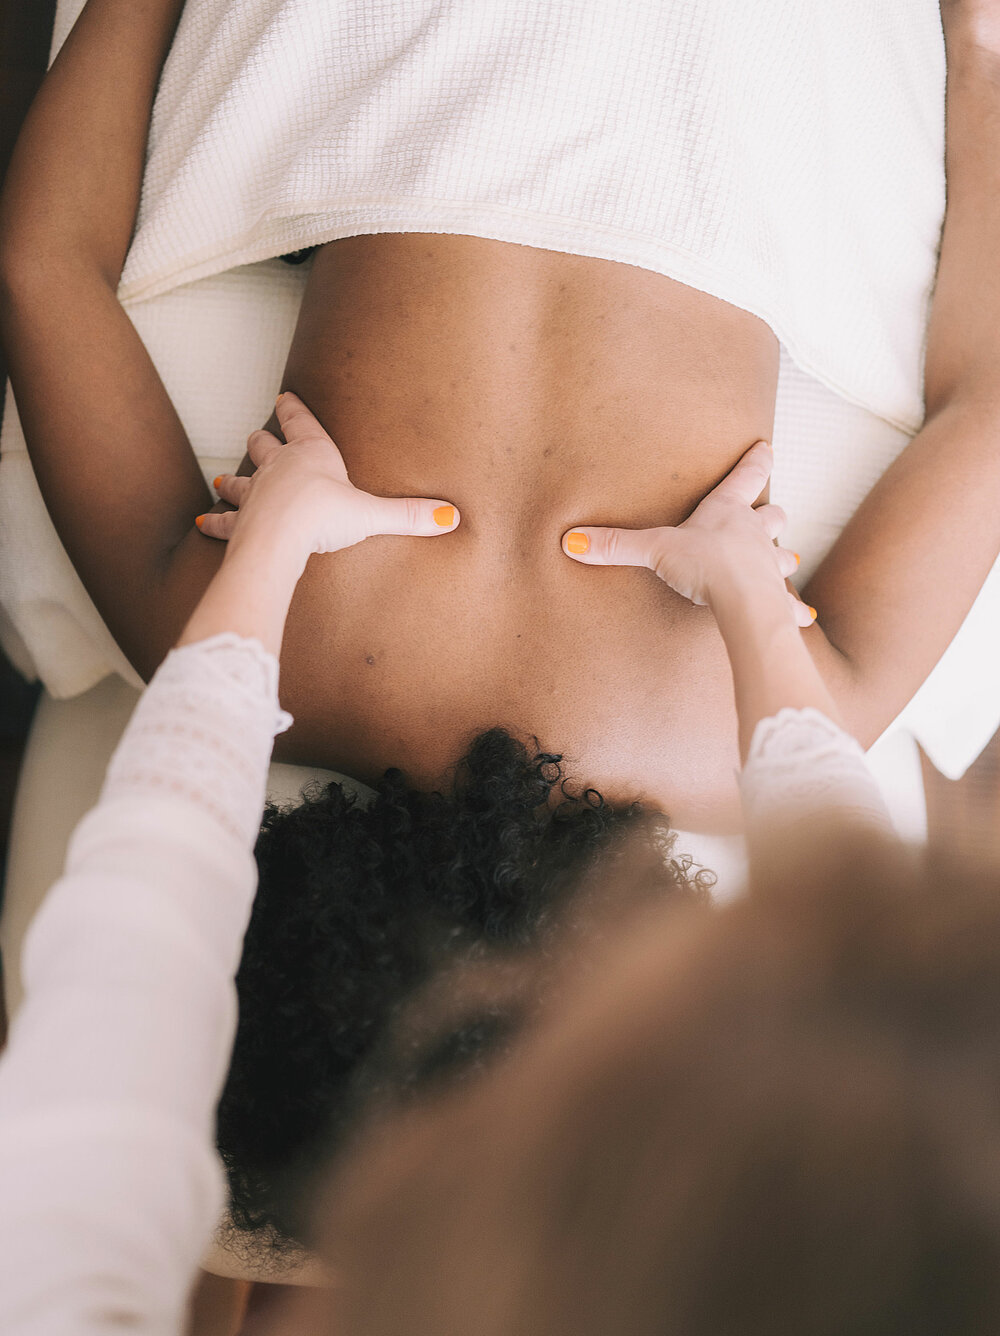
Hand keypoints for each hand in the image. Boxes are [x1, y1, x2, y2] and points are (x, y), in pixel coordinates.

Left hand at [197, 392, 459, 558]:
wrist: (280, 539)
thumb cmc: (324, 517)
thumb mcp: (372, 515)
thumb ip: (409, 516)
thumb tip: (453, 517)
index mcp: (312, 455)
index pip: (300, 422)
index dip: (293, 408)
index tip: (284, 395)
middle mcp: (278, 468)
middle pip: (265, 445)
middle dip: (262, 441)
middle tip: (257, 436)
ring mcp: (255, 494)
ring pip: (241, 480)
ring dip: (234, 479)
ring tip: (223, 478)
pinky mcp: (239, 522)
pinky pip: (223, 520)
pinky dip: (214, 520)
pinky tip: (201, 521)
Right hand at [562, 440, 813, 627]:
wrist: (742, 600)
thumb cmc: (705, 565)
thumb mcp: (655, 550)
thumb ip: (616, 546)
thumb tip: (570, 539)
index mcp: (727, 513)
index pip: (745, 476)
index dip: (755, 460)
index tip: (766, 446)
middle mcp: (754, 533)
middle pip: (773, 515)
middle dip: (772, 515)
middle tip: (772, 515)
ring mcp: (769, 565)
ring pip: (784, 555)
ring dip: (783, 557)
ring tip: (787, 562)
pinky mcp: (777, 597)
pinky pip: (790, 602)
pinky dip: (796, 608)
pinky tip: (805, 615)